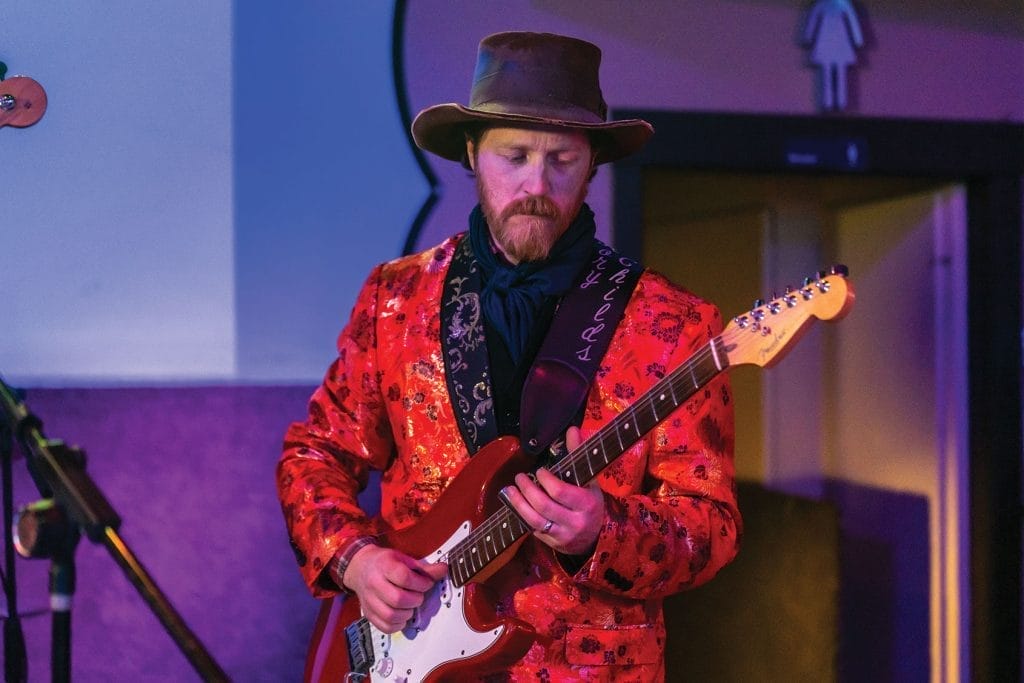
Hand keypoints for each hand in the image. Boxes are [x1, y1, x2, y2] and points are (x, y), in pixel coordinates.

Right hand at [343, 544, 447, 633]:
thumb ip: (423, 568)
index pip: (404, 577)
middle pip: (398, 599)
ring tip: (411, 605)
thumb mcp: (403, 559)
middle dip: (415, 599)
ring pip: (391, 615)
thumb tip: (442, 570)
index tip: (426, 583)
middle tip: (419, 595)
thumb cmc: (384, 562)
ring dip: (407, 613)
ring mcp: (369, 600)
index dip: (421, 583)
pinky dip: (398, 625)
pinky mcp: (368, 613)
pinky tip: (402, 615)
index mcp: (384, 565)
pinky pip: (384, 626)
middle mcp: (374, 583)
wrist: (360, 567)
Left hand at [501, 427, 604, 555]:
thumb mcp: (589, 479)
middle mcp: (575, 522)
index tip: (539, 470)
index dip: (545, 480)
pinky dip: (521, 515)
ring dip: (518, 504)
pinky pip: (532, 529)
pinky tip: (514, 504)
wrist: (595, 536)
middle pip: (544, 506)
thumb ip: (578, 454)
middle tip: (519, 477)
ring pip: (534, 521)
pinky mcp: (551, 543)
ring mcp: (562, 535)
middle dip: (527, 490)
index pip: (560, 491)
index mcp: (586, 503)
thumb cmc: (590, 502)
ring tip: (509, 490)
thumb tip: (572, 429)